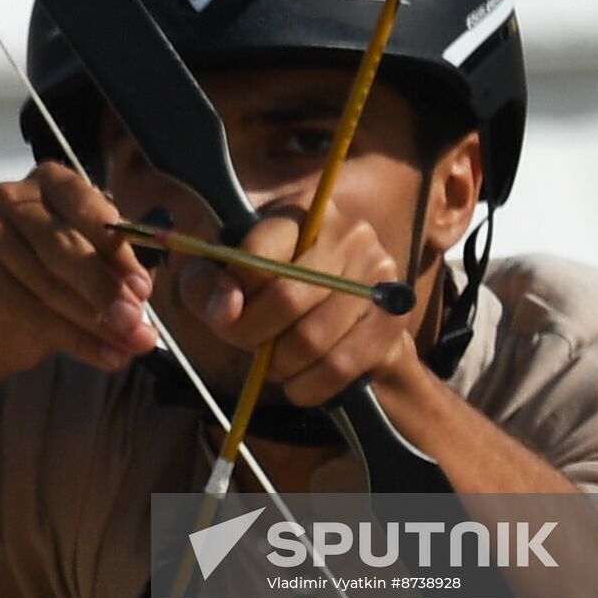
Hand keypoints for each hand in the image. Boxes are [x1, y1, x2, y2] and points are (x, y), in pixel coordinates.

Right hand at [0, 162, 157, 373]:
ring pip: (50, 286)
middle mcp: (11, 197)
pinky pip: (32, 313)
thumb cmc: (55, 282)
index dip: (117, 250)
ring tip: (131, 346)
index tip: (143, 287)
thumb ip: (118, 267)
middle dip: (105, 289)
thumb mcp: (96, 265)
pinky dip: (77, 341)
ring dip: (97, 323)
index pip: (86, 206)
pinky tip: (107, 357)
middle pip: (63, 248)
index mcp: (50, 181)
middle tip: (135, 322)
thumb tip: (143, 289)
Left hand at [176, 200, 412, 405]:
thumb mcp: (222, 281)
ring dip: (279, 366)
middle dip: (253, 336)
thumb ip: (204, 287)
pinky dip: (307, 387)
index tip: (227, 315)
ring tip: (274, 363)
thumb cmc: (269, 296)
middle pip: (285, 298)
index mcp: (302, 211)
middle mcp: (349, 232)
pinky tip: (299, 382)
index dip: (231, 297)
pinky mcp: (394, 319)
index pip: (255, 256)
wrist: (342, 328)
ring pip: (311, 339)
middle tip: (249, 348)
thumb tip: (227, 308)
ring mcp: (379, 275)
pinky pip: (339, 366)